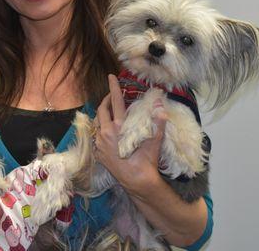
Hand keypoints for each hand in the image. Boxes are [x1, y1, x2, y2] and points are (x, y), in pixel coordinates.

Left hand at [93, 74, 168, 192]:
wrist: (137, 183)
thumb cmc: (146, 162)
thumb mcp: (154, 141)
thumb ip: (158, 123)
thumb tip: (161, 106)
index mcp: (118, 128)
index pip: (115, 102)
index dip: (114, 88)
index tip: (111, 76)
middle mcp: (105, 134)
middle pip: (102, 110)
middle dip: (106, 100)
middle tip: (112, 96)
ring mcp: (100, 144)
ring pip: (97, 123)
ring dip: (103, 115)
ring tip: (111, 112)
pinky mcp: (98, 153)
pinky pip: (97, 136)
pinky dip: (101, 129)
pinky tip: (109, 130)